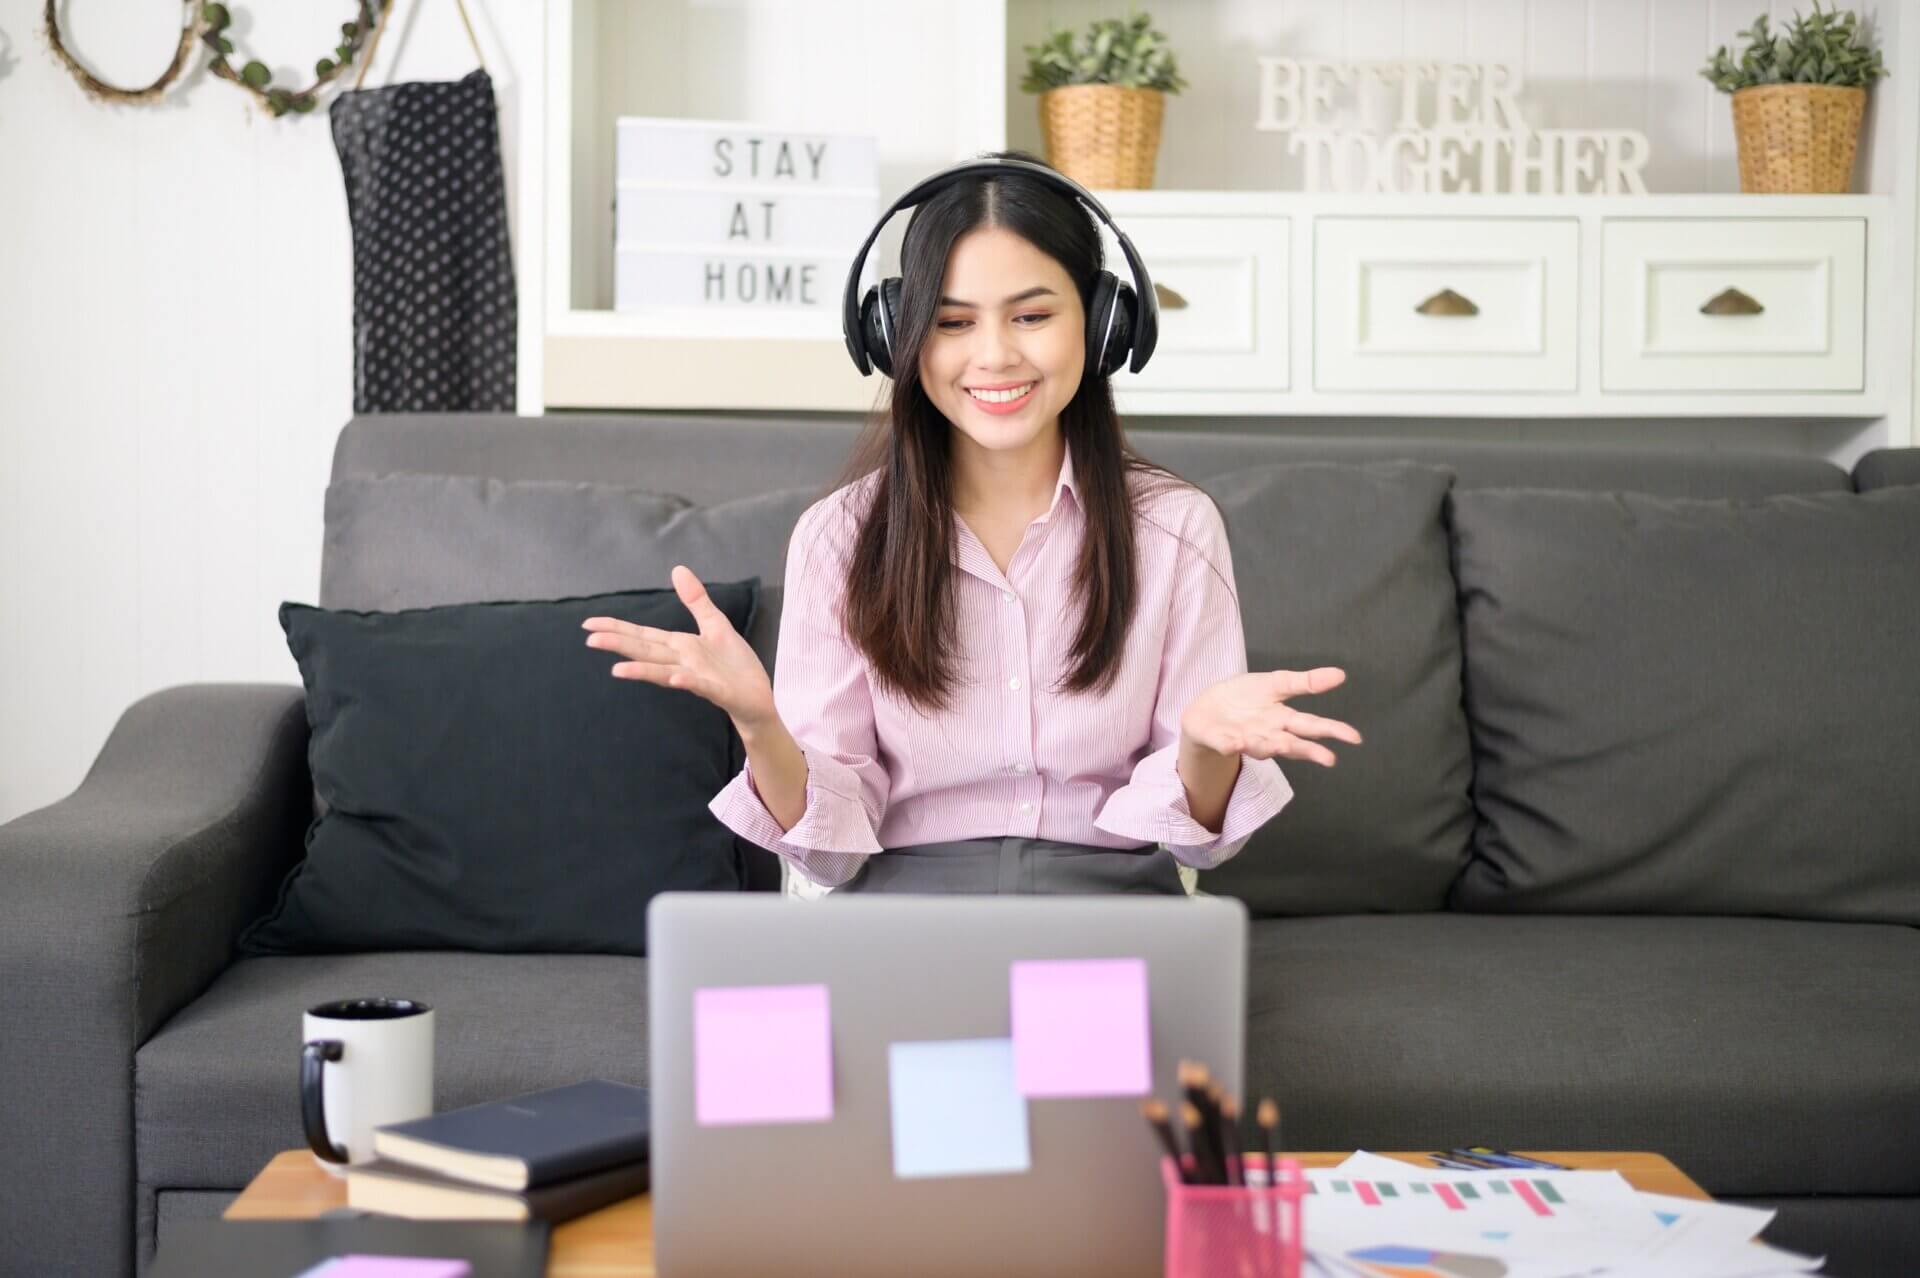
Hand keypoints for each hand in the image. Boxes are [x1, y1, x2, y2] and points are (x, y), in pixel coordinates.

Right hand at [581, 564, 776, 731]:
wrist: (758, 699)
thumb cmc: (735, 666)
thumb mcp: (715, 625)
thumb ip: (695, 600)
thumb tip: (677, 568)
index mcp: (681, 647)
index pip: (643, 636)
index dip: (617, 628)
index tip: (589, 624)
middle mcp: (683, 663)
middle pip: (647, 651)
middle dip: (619, 644)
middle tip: (589, 640)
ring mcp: (699, 678)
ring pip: (665, 672)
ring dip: (643, 671)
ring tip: (617, 669)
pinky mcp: (719, 691)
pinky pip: (702, 685)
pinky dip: (688, 681)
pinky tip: (677, 678)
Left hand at [1179, 667, 1361, 766]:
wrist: (1207, 710)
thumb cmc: (1246, 697)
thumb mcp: (1275, 683)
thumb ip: (1305, 682)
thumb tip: (1341, 674)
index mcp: (1283, 718)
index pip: (1311, 724)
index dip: (1332, 730)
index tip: (1354, 738)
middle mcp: (1269, 733)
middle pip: (1293, 742)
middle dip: (1310, 751)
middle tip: (1329, 758)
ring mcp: (1246, 739)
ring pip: (1263, 747)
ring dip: (1272, 747)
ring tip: (1281, 745)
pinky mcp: (1221, 741)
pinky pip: (1227, 744)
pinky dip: (1232, 744)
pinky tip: (1237, 742)